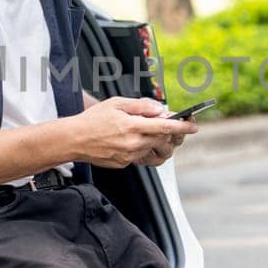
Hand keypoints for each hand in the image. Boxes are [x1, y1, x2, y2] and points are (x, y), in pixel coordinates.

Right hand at [61, 97, 198, 167]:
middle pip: (162, 139)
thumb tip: (161, 109)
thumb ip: (141, 106)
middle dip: (168, 132)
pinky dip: (141, 146)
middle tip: (165, 123)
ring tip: (142, 130)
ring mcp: (129, 156)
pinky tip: (129, 139)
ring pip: (153, 148)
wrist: (74, 139)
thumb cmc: (93, 119)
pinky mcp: (124, 163)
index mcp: (132, 126)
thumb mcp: (117, 103)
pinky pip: (140, 155)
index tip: (194, 126)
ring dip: (154, 140)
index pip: (165, 127)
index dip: (182, 127)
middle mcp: (133, 144)